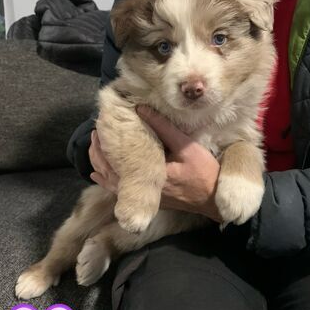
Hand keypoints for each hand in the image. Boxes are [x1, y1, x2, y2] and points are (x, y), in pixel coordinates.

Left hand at [89, 108, 221, 222]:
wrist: (213, 199)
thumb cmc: (204, 172)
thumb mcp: (188, 147)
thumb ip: (165, 129)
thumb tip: (142, 110)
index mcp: (150, 175)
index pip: (119, 160)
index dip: (106, 145)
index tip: (101, 129)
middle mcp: (143, 189)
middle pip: (110, 173)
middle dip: (99, 154)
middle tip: (96, 135)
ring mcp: (144, 197)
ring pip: (113, 184)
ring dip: (101, 166)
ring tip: (95, 149)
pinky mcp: (148, 199)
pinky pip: (121, 192)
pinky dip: (108, 181)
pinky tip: (101, 174)